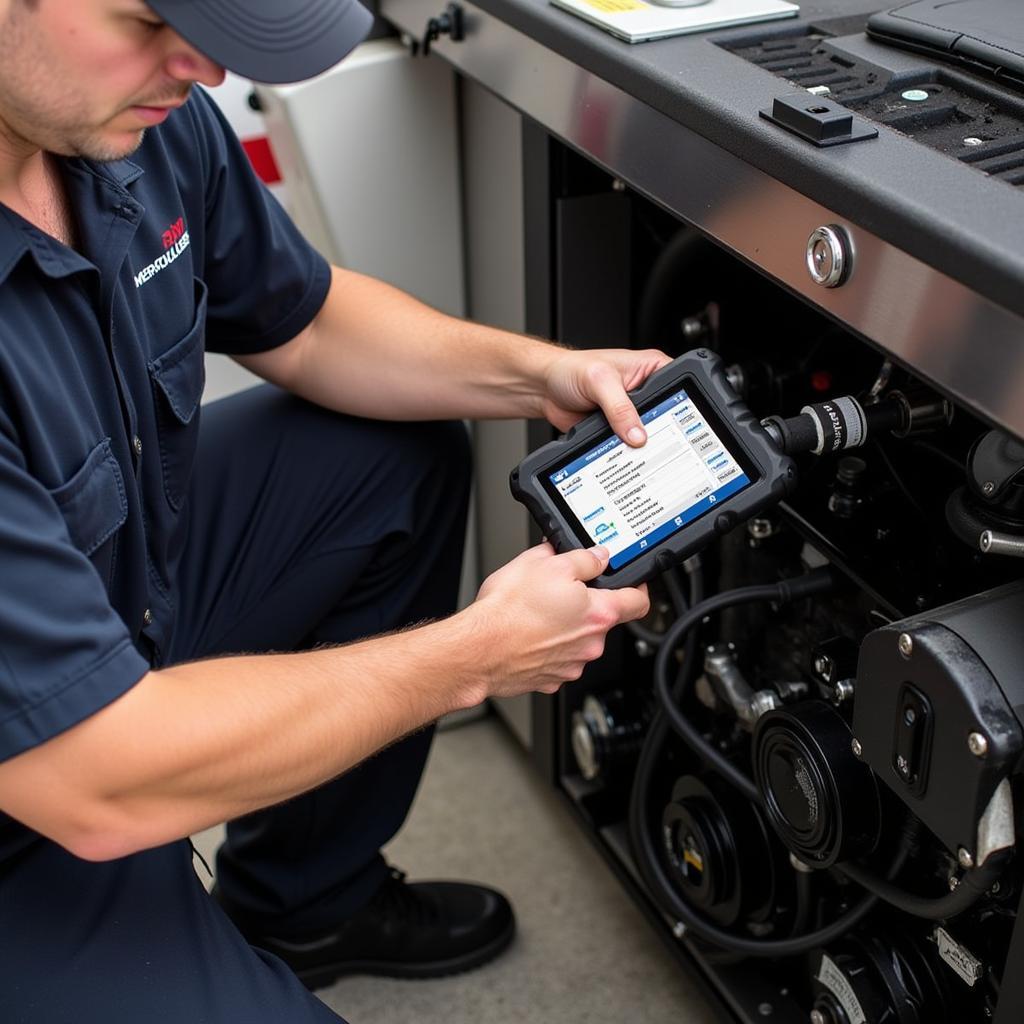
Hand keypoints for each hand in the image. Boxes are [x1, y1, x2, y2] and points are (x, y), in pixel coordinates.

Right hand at [469, 542, 649, 696]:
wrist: (478, 650)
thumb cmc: (508, 611)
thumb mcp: (546, 563)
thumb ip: (582, 559)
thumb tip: (597, 556)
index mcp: (598, 614)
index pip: (639, 601)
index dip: (637, 587)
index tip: (631, 582)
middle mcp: (591, 644)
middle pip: (602, 619)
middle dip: (584, 604)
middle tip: (558, 590)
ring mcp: (572, 665)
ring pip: (577, 639)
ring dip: (564, 626)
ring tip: (535, 613)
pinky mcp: (551, 679)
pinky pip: (557, 657)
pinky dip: (546, 646)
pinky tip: (527, 633)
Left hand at [541, 348, 671, 445]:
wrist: (545, 390)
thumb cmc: (570, 371)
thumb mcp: (600, 382)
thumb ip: (620, 408)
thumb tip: (637, 434)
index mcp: (650, 368)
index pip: (678, 385)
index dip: (679, 405)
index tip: (675, 423)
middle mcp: (644, 390)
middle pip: (665, 415)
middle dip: (658, 429)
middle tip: (650, 439)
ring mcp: (632, 412)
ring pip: (647, 433)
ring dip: (640, 444)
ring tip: (635, 448)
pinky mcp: (619, 429)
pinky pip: (629, 445)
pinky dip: (625, 451)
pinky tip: (622, 453)